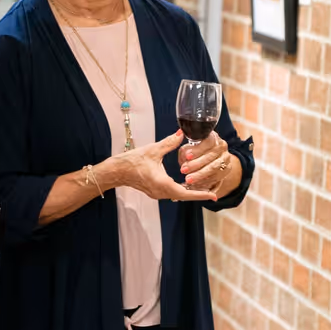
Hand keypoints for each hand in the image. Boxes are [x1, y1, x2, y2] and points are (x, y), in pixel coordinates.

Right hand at [102, 131, 218, 202]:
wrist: (116, 171)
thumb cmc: (132, 161)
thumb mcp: (153, 150)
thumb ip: (169, 143)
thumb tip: (181, 133)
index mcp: (162, 183)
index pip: (186, 193)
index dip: (201, 195)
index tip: (213, 196)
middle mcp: (161, 192)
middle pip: (185, 196)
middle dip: (199, 193)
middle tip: (214, 190)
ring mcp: (157, 194)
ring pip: (178, 195)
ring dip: (191, 191)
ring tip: (205, 187)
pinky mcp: (154, 192)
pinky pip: (172, 193)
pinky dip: (182, 190)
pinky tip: (188, 183)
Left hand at [179, 132, 235, 190]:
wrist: (209, 160)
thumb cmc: (195, 153)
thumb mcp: (188, 148)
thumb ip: (185, 151)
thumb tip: (185, 156)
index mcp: (212, 137)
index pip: (207, 142)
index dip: (197, 150)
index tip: (187, 156)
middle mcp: (221, 146)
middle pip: (210, 156)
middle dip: (196, 164)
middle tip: (183, 170)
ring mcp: (226, 157)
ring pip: (214, 168)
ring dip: (200, 175)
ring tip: (188, 179)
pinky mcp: (227, 169)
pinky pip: (217, 177)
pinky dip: (205, 181)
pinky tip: (196, 183)